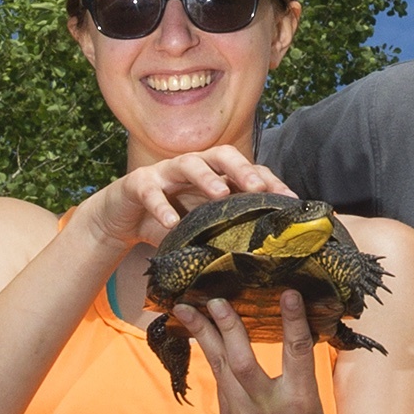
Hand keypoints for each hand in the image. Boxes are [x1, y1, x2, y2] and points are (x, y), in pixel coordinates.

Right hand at [82, 148, 286, 256]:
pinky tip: (171, 221)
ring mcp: (165, 172)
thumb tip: (264, 257)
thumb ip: (225, 233)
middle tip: (258, 188)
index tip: (290, 200)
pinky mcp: (138, 183)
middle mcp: (194, 167)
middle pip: (222, 155)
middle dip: (242, 169)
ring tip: (220, 194)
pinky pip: (150, 190)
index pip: (247, 170)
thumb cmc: (169, 222)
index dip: (269, 182)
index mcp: (214, 176)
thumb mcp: (200, 228)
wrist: (123, 220)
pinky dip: (160, 205)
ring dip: (206, 177)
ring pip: (189, 163)